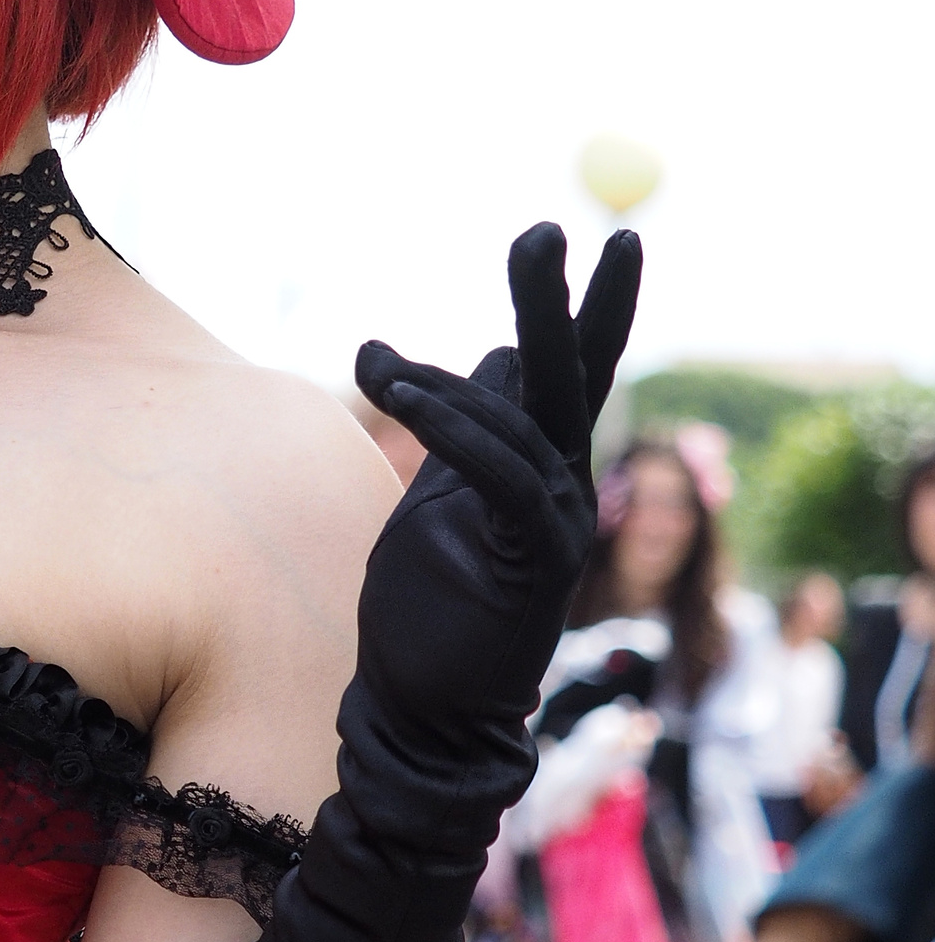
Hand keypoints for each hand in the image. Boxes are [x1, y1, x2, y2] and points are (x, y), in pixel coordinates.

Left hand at [350, 224, 640, 770]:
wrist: (426, 712)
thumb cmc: (431, 608)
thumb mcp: (439, 496)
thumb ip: (465, 428)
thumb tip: (496, 353)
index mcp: (542, 466)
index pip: (566, 370)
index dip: (570, 305)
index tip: (554, 237)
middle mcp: (563, 486)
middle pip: (569, 375)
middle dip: (558, 301)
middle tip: (549, 229)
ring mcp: (555, 524)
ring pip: (524, 421)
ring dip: (447, 382)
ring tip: (372, 363)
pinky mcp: (531, 561)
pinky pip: (497, 476)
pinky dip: (450, 429)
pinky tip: (396, 393)